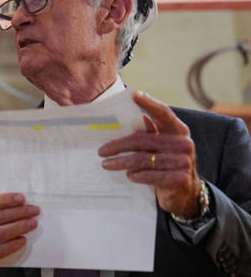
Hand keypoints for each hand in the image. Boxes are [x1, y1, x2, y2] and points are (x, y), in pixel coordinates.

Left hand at [98, 91, 200, 217]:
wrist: (186, 193)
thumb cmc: (167, 164)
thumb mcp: (161, 147)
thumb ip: (150, 132)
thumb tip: (134, 116)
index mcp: (178, 131)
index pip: (163, 113)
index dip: (149, 103)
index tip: (133, 94)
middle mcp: (183, 143)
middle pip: (142, 140)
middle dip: (118, 145)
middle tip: (101, 151)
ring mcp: (183, 162)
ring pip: (142, 159)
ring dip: (120, 162)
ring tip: (106, 164)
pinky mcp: (180, 179)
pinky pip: (150, 175)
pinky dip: (136, 175)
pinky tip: (128, 175)